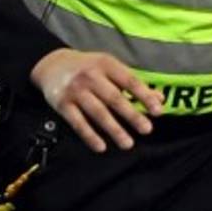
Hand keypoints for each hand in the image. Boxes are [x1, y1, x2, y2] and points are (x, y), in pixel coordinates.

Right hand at [29, 48, 164, 152]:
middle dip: (132, 115)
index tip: (158, 111)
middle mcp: (91, 76)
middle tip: (147, 130)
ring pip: (97, 112)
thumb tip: (159, 99)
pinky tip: (101, 147)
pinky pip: (78, 122)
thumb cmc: (89, 68)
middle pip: (114, 98)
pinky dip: (89, 136)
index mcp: (106, 64)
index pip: (129, 80)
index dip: (145, 96)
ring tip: (128, 144)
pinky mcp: (62, 104)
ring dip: (114, 129)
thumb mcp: (110, 68)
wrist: (52, 64)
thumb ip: (133, 83)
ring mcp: (75, 90)